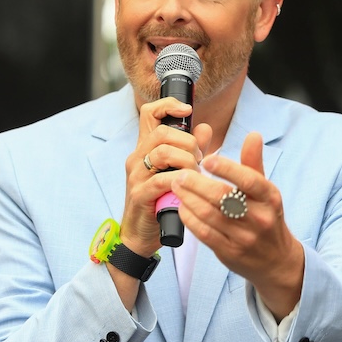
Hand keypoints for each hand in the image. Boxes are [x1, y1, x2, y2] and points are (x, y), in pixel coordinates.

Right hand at [120, 97, 212, 255]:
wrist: (140, 236)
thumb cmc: (160, 204)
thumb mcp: (178, 173)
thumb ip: (192, 150)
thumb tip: (205, 128)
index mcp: (146, 149)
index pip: (149, 113)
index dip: (168, 105)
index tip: (187, 110)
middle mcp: (138, 158)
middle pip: (162, 132)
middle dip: (189, 143)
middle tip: (200, 160)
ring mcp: (136, 176)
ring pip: (162, 152)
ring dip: (187, 161)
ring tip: (195, 175)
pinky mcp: (140, 194)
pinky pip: (161, 179)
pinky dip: (180, 181)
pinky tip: (187, 188)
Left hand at [172, 132, 304, 316]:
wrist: (276, 260)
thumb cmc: (266, 217)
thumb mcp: (266, 191)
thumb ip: (254, 164)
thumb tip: (253, 134)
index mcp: (270, 198)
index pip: (248, 179)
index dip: (227, 168)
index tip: (207, 158)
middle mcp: (259, 218)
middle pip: (223, 197)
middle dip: (197, 183)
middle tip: (180, 173)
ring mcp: (244, 237)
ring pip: (210, 215)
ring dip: (189, 199)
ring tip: (176, 186)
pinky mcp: (230, 253)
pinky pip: (204, 234)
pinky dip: (190, 219)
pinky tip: (182, 207)